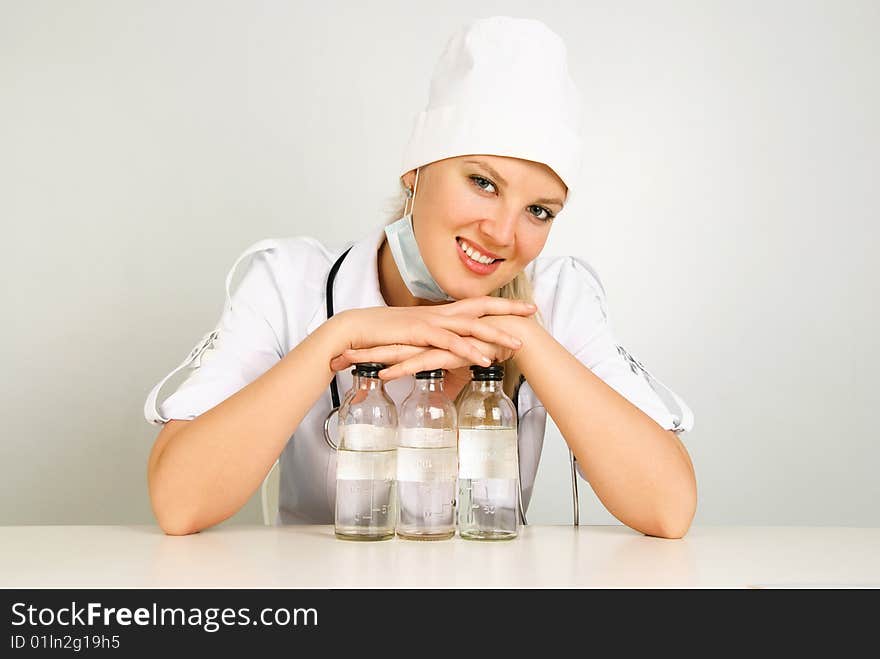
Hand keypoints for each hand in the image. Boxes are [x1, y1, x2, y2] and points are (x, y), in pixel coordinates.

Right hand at [330, 297, 535, 370]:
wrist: (357, 329)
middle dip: (509, 309)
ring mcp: (432, 322)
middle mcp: (441, 313)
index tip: (524, 307)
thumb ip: (435, 340)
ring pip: (471, 326)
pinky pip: (451, 343)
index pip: (478, 305)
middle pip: (482, 308)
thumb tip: (449, 349)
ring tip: (518, 344)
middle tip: (533, 312)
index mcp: (442, 313)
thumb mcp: (417, 336)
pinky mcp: (421, 334)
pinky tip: (485, 360)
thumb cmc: (384, 335)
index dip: (502, 305)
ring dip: (496, 334)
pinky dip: (470, 351)